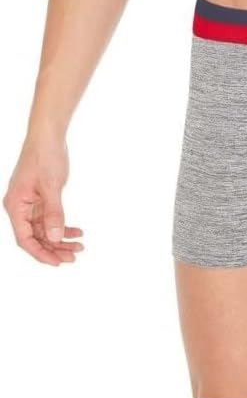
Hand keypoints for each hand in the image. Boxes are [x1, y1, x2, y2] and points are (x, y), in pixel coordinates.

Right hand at [2, 135, 83, 264]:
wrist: (48, 134)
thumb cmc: (45, 156)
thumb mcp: (51, 186)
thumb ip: (53, 213)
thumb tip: (55, 238)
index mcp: (16, 206)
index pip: (25, 239)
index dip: (40, 253)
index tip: (58, 262)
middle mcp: (20, 207)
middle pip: (35, 237)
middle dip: (54, 248)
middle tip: (74, 256)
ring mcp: (30, 203)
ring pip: (44, 229)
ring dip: (61, 238)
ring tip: (79, 246)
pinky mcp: (40, 198)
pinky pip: (50, 218)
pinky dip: (63, 225)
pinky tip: (77, 231)